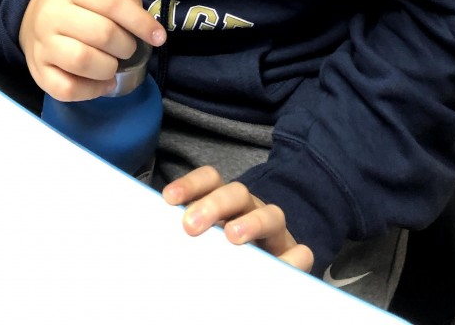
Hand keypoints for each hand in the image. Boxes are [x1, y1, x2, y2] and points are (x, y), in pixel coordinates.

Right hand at [19, 0, 165, 100]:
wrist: (33, 11)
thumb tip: (140, 11)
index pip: (110, 1)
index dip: (139, 21)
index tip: (158, 36)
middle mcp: (52, 14)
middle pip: (101, 33)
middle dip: (126, 45)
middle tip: (128, 47)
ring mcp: (42, 45)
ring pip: (82, 61)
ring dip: (109, 67)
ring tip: (114, 63)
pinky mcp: (39, 72)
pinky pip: (66, 89)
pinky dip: (92, 90)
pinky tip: (103, 82)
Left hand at [162, 166, 314, 267]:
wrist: (261, 275)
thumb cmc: (221, 252)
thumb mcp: (203, 238)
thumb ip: (187, 232)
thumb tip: (154, 234)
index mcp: (225, 201)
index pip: (210, 179)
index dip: (190, 184)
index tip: (169, 199)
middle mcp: (250, 208)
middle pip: (236, 193)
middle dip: (214, 204)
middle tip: (191, 224)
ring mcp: (273, 230)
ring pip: (271, 214)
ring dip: (252, 222)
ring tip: (233, 236)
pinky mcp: (291, 255)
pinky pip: (300, 252)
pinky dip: (295, 257)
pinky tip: (287, 264)